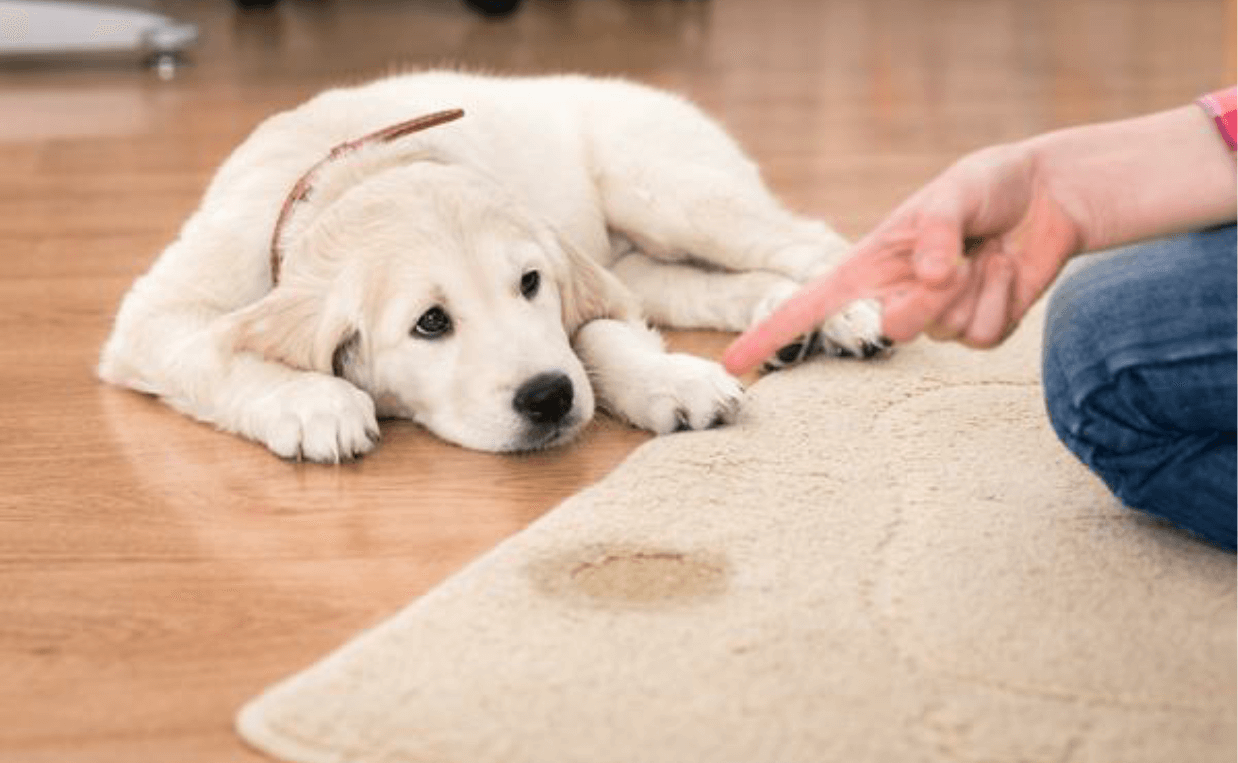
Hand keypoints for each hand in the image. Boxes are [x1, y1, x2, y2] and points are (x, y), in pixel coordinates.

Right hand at [723, 142, 1082, 375]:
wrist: (1048, 195)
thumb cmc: (988, 185)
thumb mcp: (956, 190)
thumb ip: (936, 230)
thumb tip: (927, 275)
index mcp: (871, 263)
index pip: (810, 304)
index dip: (770, 332)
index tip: (735, 363)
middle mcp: (896, 294)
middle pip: (892, 329)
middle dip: (927, 301)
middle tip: (957, 263)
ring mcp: (938, 317)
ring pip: (945, 333)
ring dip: (975, 289)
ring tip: (988, 252)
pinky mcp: (978, 328)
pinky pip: (983, 336)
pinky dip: (1003, 299)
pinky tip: (1008, 270)